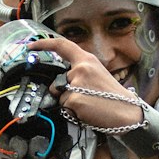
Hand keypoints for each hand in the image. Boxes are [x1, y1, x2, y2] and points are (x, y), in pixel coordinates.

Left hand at [28, 37, 143, 133]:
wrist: (127, 113)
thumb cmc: (113, 97)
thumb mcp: (97, 75)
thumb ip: (79, 72)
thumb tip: (62, 81)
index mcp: (87, 60)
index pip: (61, 45)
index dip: (43, 44)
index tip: (31, 46)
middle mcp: (80, 69)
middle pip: (58, 80)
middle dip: (64, 91)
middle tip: (86, 98)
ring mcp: (76, 84)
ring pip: (60, 96)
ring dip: (69, 103)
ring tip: (89, 105)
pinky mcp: (74, 99)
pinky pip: (64, 107)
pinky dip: (73, 112)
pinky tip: (87, 112)